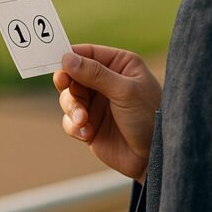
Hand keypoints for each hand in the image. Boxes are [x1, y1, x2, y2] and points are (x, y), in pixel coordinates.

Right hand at [53, 44, 161, 181]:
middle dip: (69, 87)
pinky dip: (74, 126)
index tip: (59, 67)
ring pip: (68, 98)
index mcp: (118, 64)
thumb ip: (95, 74)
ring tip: (83, 121)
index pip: (87, 54)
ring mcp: (96, 103)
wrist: (153, 158)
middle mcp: (105, 81)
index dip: (70, 58)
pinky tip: (87, 134)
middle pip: (72, 75)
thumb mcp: (125, 91)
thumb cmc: (148, 117)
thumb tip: (67, 58)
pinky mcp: (89, 124)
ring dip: (72, 108)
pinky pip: (69, 120)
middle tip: (69, 92)